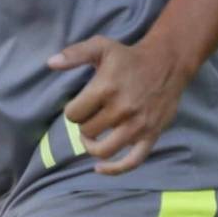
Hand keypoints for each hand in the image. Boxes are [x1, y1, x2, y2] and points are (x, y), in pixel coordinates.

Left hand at [50, 33, 188, 175]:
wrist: (167, 62)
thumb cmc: (129, 56)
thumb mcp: (101, 47)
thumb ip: (74, 54)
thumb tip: (50, 63)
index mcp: (106, 89)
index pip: (74, 114)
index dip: (72, 111)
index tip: (80, 105)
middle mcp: (122, 109)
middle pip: (87, 132)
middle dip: (84, 125)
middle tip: (90, 116)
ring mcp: (138, 125)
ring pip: (104, 150)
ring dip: (92, 146)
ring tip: (92, 136)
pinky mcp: (151, 135)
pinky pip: (132, 162)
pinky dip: (114, 169)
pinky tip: (99, 168)